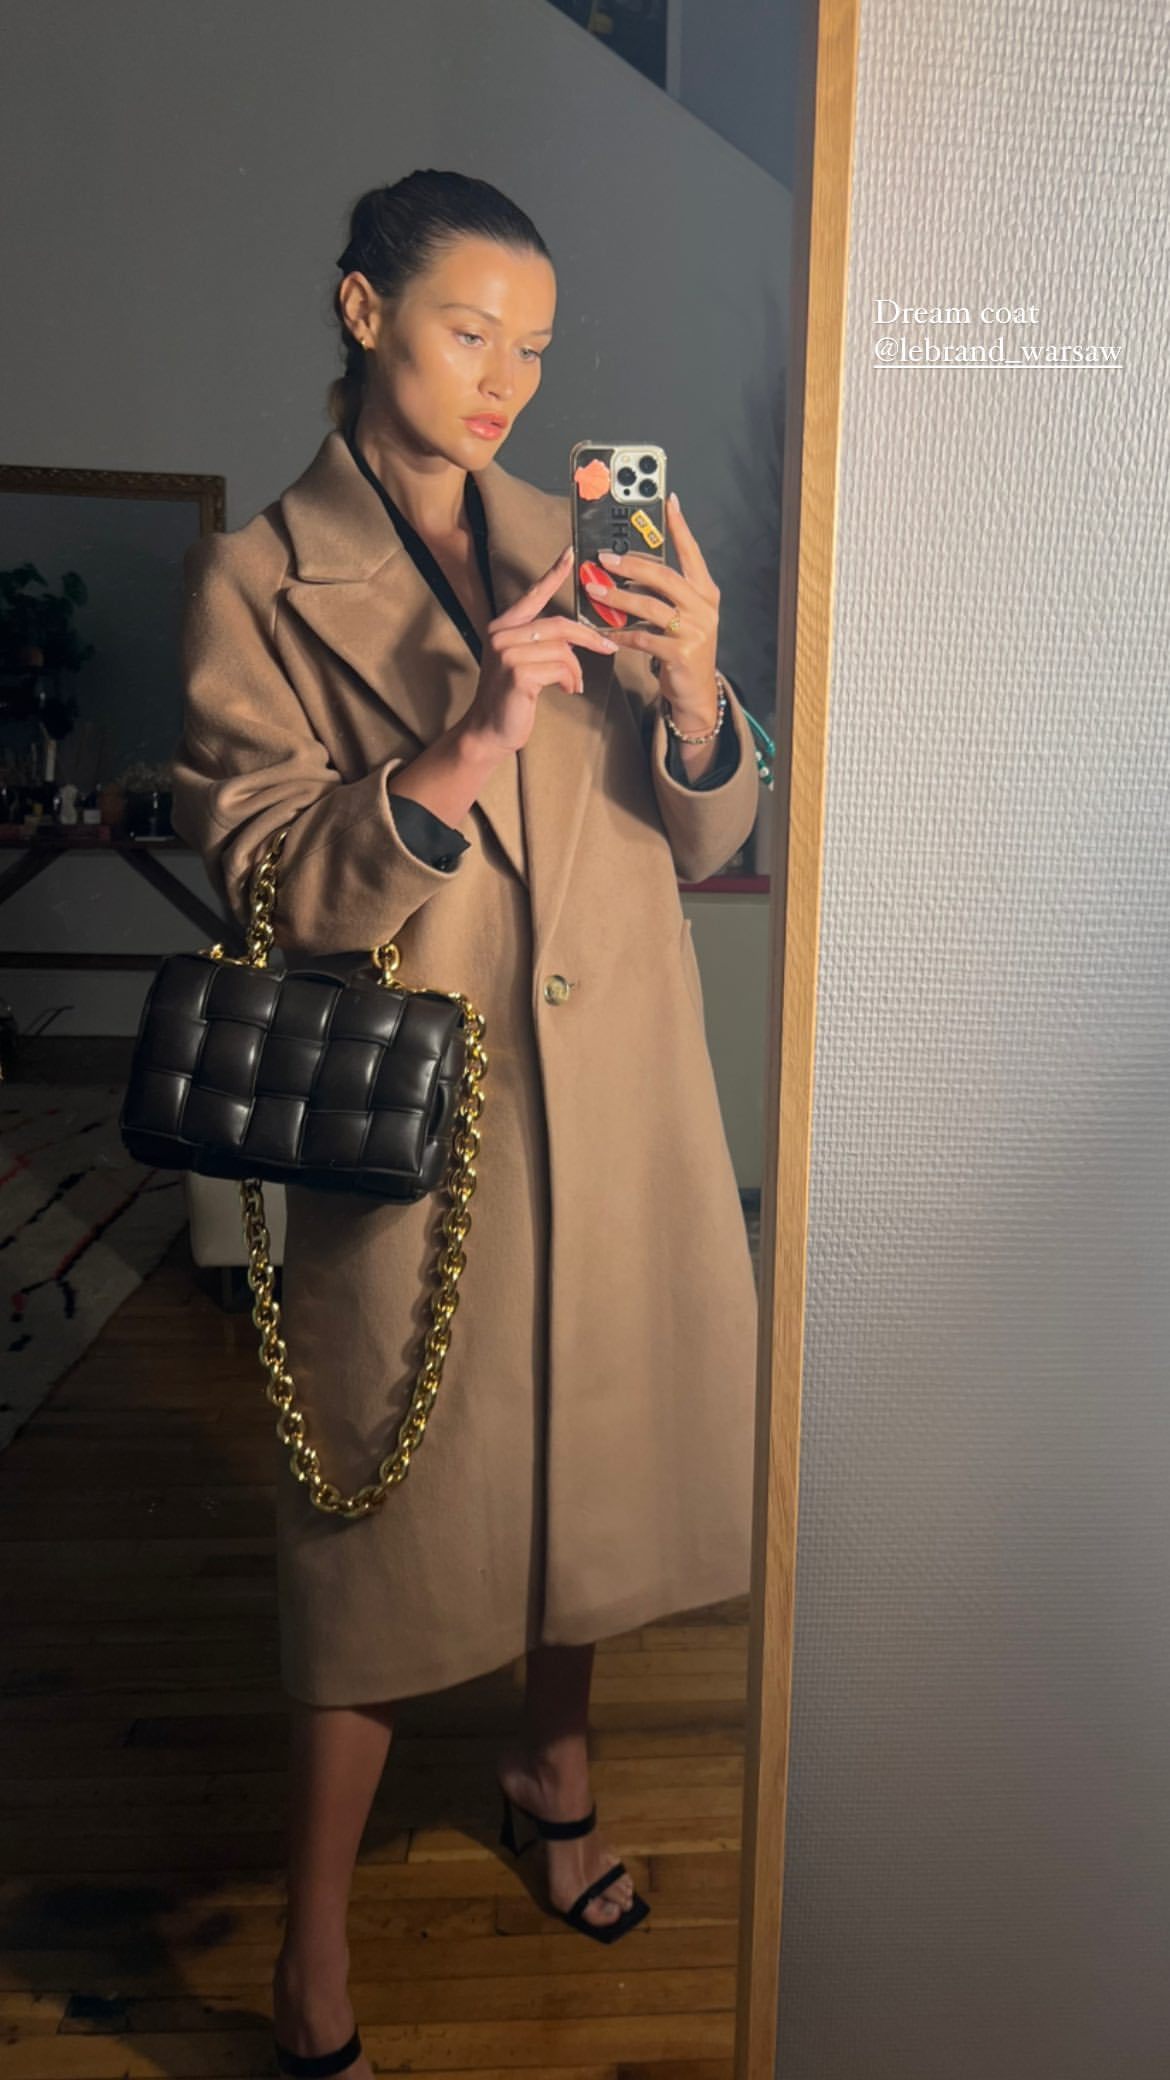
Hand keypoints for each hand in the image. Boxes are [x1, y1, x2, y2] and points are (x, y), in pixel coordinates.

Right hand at [465, 545, 618, 754]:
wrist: (489, 730)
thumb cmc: (510, 698)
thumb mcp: (522, 662)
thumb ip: (541, 643)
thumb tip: (576, 638)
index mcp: (503, 627)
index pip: (533, 595)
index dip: (553, 574)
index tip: (570, 555)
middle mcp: (502, 635)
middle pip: (558, 625)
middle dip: (588, 637)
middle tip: (608, 648)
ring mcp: (508, 654)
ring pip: (563, 649)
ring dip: (576, 669)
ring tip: (573, 684)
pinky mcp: (518, 674)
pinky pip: (561, 668)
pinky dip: (571, 680)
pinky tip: (568, 690)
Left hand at [584, 492, 720, 728]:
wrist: (697, 692)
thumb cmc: (684, 647)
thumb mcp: (684, 615)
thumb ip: (666, 592)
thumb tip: (629, 568)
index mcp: (706, 592)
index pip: (692, 553)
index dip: (680, 527)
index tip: (668, 503)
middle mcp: (704, 608)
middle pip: (664, 577)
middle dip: (631, 565)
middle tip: (604, 558)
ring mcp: (695, 631)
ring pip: (649, 607)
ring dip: (617, 598)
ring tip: (594, 590)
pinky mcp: (681, 654)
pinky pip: (643, 638)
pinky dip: (620, 634)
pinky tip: (604, 631)